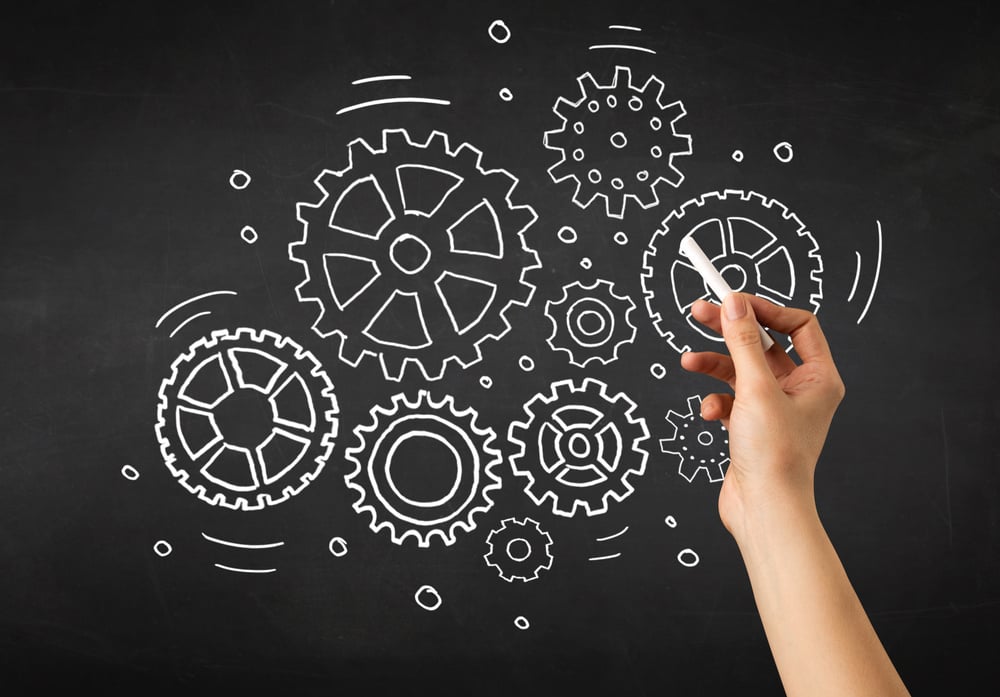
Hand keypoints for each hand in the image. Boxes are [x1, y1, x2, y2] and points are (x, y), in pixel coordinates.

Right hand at [680, 293, 844, 538]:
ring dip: (713, 365)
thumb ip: (742, 342)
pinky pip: (730, 399)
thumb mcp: (756, 389)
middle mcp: (800, 390)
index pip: (798, 325)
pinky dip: (715, 401)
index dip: (765, 309)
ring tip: (688, 362)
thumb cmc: (775, 456)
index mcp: (818, 378)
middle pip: (762, 344)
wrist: (765, 510)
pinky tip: (709, 414)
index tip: (733, 301)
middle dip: (729, 330)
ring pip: (740, 371)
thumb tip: (734, 303)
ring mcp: (774, 409)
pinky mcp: (752, 426)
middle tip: (698, 311)